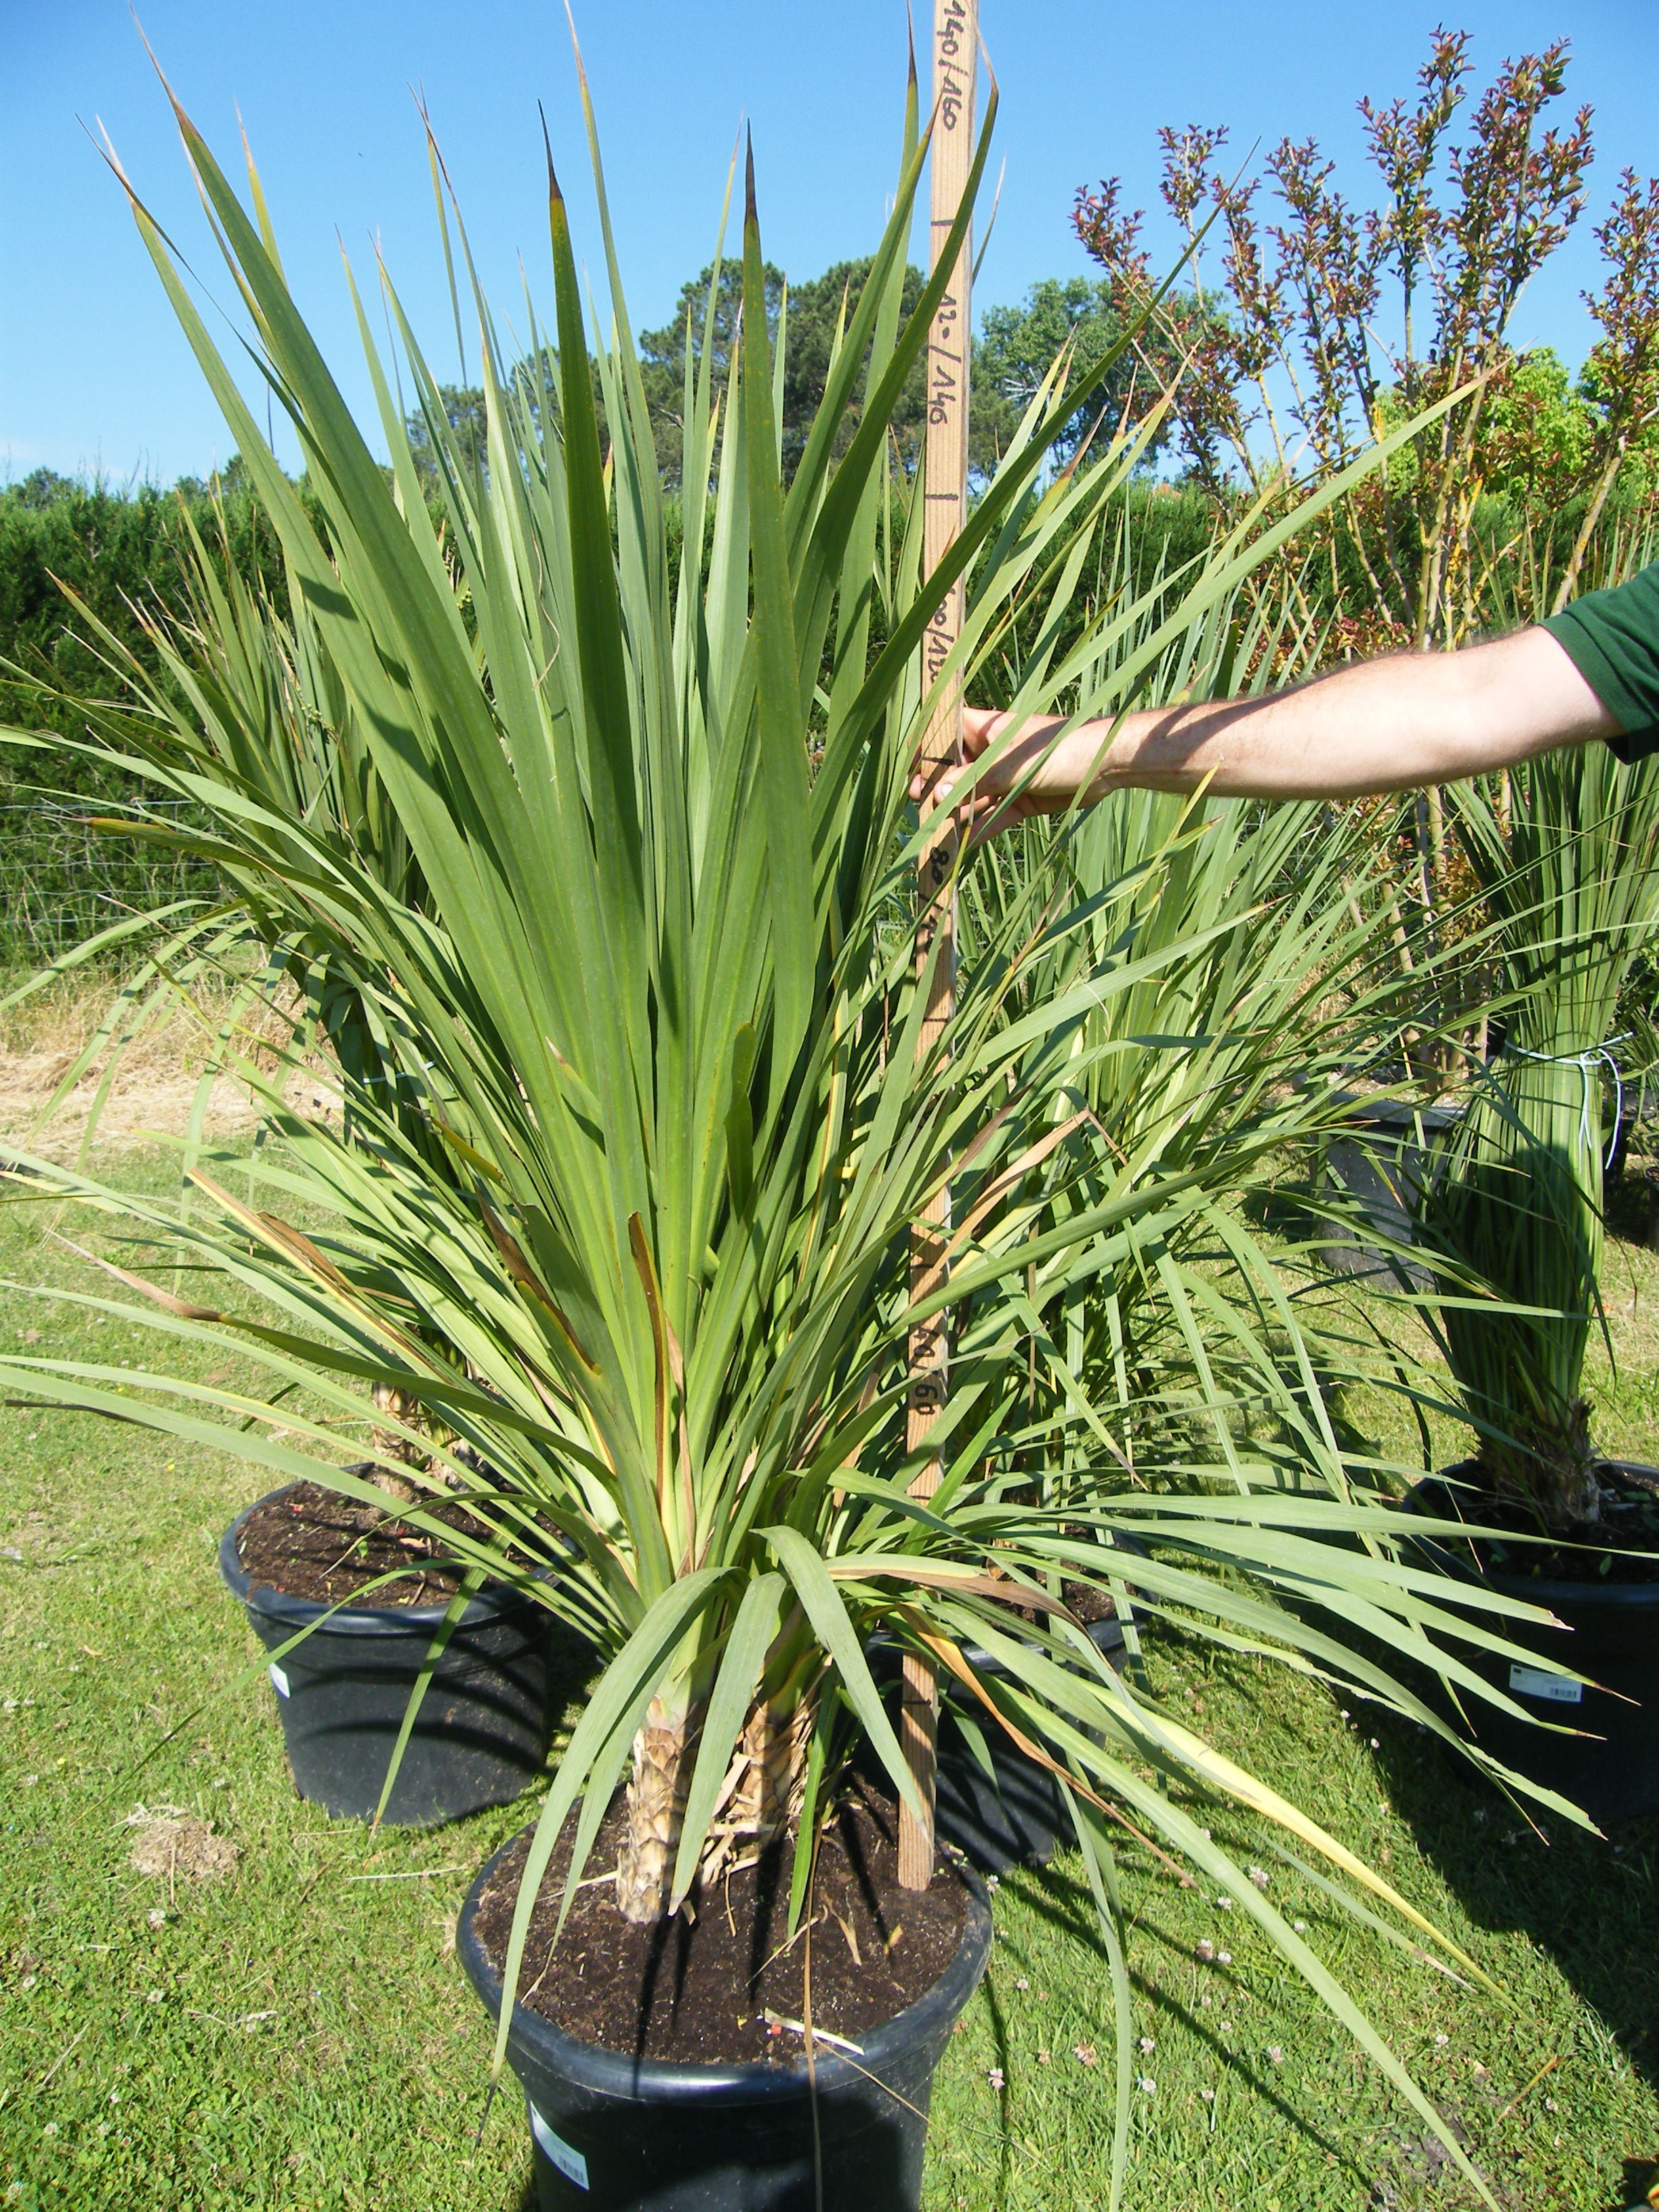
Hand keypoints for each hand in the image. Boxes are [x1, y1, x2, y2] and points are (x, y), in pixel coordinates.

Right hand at [907, 706, 1087, 844]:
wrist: (1107, 764)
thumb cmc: (1058, 749)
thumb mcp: (1010, 766)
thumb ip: (973, 782)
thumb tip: (935, 794)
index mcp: (986, 729)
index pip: (945, 732)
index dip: (925, 748)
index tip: (909, 770)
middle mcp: (992, 753)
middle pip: (954, 771)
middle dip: (936, 790)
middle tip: (919, 807)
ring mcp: (1006, 778)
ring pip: (973, 798)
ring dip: (956, 814)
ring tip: (936, 833)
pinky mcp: (1021, 800)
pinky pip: (994, 816)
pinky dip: (981, 829)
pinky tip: (963, 844)